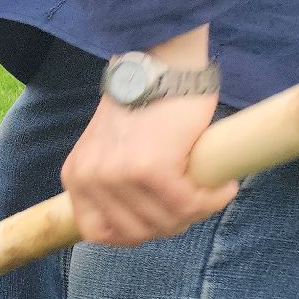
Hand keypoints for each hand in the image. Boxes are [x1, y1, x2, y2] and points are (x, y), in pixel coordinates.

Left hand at [61, 87, 233, 247]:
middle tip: (195, 203)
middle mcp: (90, 180)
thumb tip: (145, 221)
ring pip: (166, 222)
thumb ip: (113, 180)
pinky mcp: (152, 169)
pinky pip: (189, 204)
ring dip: (197, 211)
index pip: (98, 232)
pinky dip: (213, 199)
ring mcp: (118, 176)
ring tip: (211, 190)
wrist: (158, 63)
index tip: (160, 221)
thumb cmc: (144, 102)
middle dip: (172, 224)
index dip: (133, 235)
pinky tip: (222, 186)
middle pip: (137, 233)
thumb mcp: (108, 147)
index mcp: (76, 176)